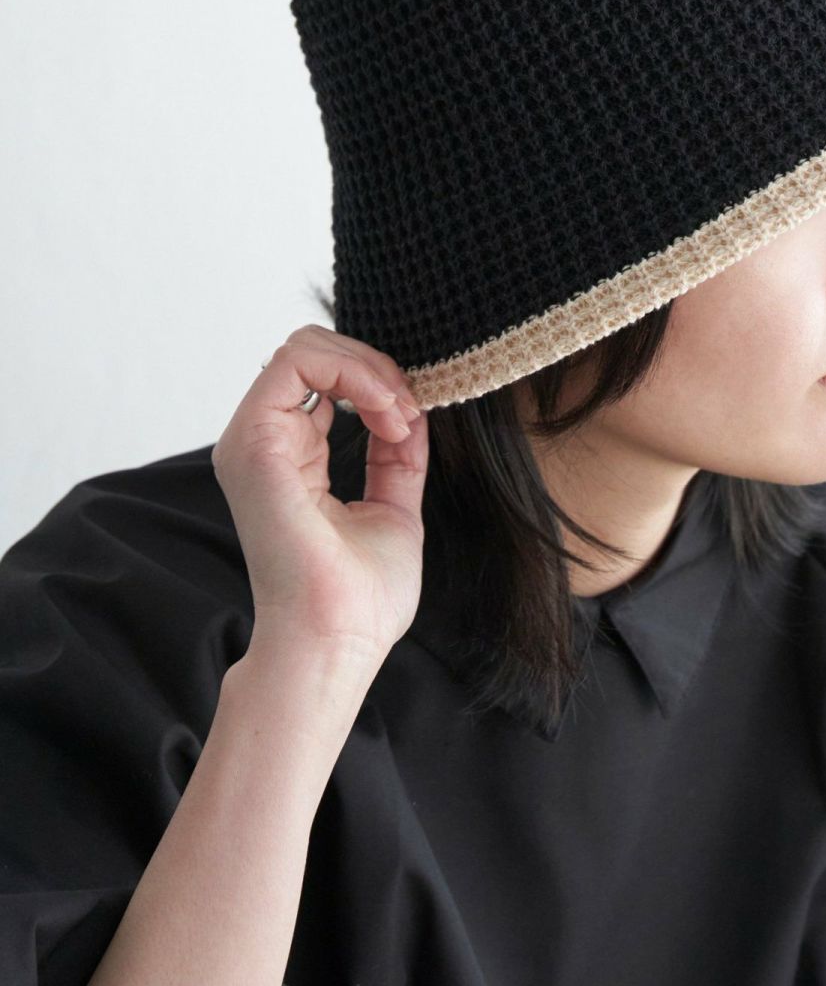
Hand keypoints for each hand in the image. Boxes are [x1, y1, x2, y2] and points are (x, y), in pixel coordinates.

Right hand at [211, 324, 428, 684]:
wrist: (338, 639)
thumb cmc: (359, 597)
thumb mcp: (393, 506)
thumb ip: (396, 456)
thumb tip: (412, 410)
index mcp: (288, 458)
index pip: (323, 380)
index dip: (376, 383)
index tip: (413, 419)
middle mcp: (262, 443)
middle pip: (312, 353)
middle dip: (375, 368)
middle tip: (411, 410)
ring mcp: (252, 441)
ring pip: (304, 346)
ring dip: (370, 369)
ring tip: (401, 413)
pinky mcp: (255, 443)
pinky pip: (297, 361)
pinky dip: (355, 372)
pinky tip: (387, 413)